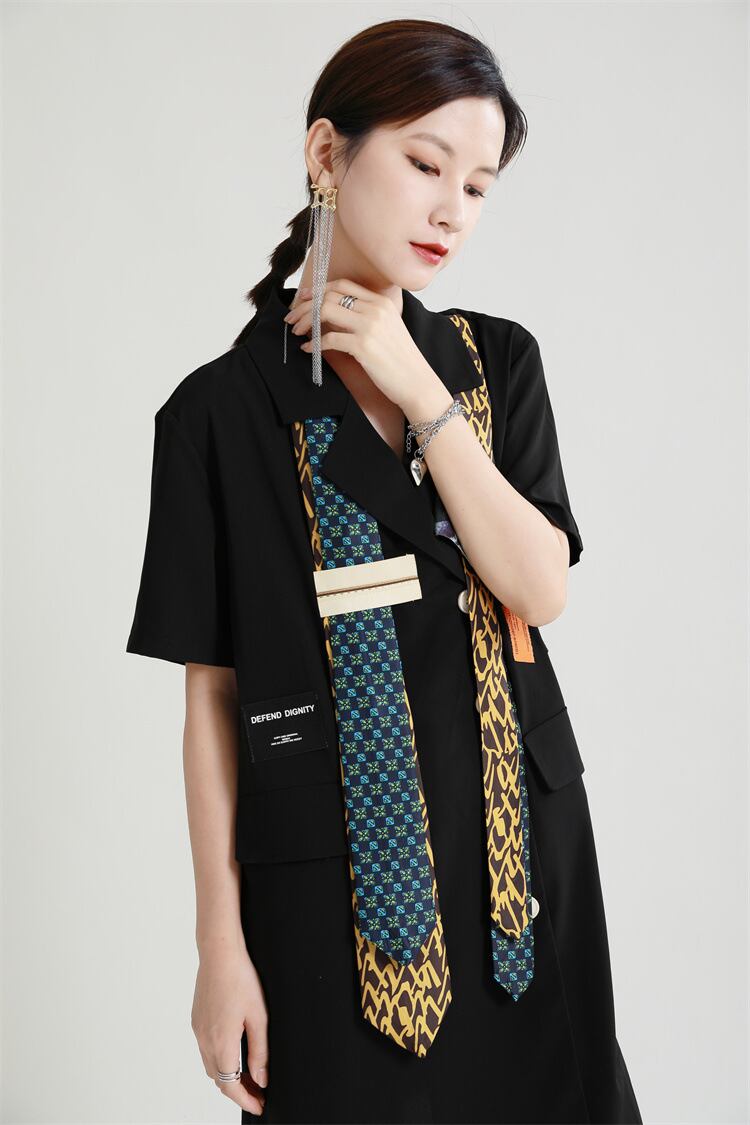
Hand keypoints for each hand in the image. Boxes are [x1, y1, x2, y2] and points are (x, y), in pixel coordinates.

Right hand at [191, 945, 267, 1115]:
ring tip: (249, 1077)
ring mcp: (198, 1030)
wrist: (219, 952)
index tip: (259, 1105)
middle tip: (259, 1093)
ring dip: (228, 1077)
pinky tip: (234, 1054)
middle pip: (219, 1080)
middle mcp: (205, 1040)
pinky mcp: (197, 1020)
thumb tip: (262, 1079)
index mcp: (221, 1042)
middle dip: (238, 1091)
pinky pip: (206, 1050)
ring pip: (211, 1066)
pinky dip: (219, 1061)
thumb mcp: (259, 1016)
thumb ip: (260, 1051)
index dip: (246, 1100)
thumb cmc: (240, 978)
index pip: (231, 1086)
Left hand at [284, 277, 447, 414]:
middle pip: (330, 295)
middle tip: (292, 317)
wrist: (417, 382)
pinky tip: (308, 349)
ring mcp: (370, 326)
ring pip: (325, 311)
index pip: (342, 285)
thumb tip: (331, 317)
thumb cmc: (400, 360)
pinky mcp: (363, 346)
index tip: (303, 300)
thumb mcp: (387, 329)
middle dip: (305, 305)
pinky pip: (329, 339)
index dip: (318, 290)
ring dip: (306, 321)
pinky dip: (313, 344)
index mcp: (381, 302)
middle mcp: (376, 309)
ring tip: (297, 331)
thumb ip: (365, 317)